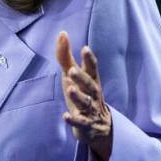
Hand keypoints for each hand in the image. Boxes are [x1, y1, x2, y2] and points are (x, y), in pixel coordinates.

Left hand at [55, 31, 112, 160]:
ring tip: (70, 89)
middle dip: (82, 78)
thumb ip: (66, 56)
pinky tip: (65, 116)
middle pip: (90, 85)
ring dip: (79, 96)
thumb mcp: (73, 76)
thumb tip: (62, 33)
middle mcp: (93, 95)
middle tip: (72, 70)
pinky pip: (81, 122)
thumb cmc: (83, 94)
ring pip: (86, 103)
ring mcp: (91, 110)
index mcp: (91, 81)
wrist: (99, 127)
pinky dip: (74, 120)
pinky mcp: (86, 125)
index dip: (89, 59)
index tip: (85, 48)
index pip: (93, 69)